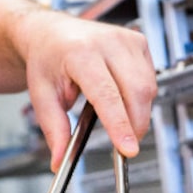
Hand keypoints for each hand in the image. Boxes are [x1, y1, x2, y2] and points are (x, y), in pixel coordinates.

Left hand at [0, 0, 158, 169]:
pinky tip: (121, 94)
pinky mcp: (139, 41)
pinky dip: (141, 96)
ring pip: (147, 87)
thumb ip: (54, 129)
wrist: (51, 32)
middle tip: (124, 145)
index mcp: (79, 52)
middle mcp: (107, 42)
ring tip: (113, 113)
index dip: (120, 125)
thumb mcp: (42, 95)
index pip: (107, 94)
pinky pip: (150, 78)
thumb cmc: (46, 59)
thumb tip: (60, 160)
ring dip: (138, 111)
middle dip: (135, 125)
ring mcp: (126, 39)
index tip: (128, 149)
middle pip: (136, 92)